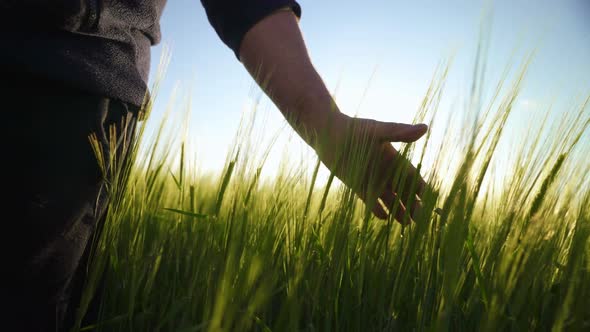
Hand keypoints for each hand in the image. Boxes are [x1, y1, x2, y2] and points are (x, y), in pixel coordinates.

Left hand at [312, 111, 427, 222]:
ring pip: (390, 200)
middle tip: (420, 220)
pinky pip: (371, 202)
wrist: (328, 135)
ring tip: (407, 225)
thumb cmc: (354, 129)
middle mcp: (386, 172)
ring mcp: (373, 180)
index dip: (422, 189)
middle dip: (413, 206)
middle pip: (404, 192)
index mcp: (395, 160)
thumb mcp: (378, 132)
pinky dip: (377, 210)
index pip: (414, 178)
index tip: (429, 201)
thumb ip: (400, 133)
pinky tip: (384, 218)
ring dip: (398, 211)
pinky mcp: (358, 186)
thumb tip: (425, 129)